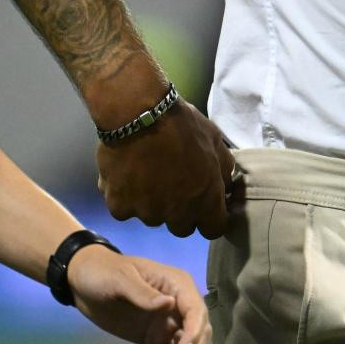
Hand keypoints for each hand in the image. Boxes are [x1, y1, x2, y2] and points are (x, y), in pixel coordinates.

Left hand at [68, 245, 210, 343]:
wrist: (84, 283)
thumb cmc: (104, 272)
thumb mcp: (121, 279)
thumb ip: (143, 293)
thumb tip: (169, 304)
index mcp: (176, 284)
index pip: (195, 308)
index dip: (195, 330)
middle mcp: (177, 302)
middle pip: (199, 326)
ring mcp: (168, 320)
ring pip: (190, 340)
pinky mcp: (157, 335)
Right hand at [96, 102, 235, 237]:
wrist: (138, 114)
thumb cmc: (181, 124)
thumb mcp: (215, 140)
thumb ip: (224, 169)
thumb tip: (225, 187)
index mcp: (205, 200)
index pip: (214, 229)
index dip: (211, 217)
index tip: (205, 206)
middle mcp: (177, 214)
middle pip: (182, 227)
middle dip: (181, 211)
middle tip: (173, 184)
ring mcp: (147, 213)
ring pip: (153, 216)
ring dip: (152, 203)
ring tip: (147, 173)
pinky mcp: (119, 207)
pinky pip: (125, 208)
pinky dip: (125, 196)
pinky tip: (126, 174)